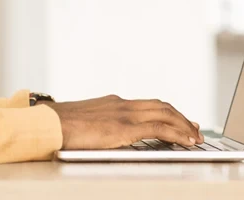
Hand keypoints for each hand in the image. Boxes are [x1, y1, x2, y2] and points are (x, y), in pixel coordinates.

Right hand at [41, 94, 202, 149]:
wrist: (48, 123)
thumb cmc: (58, 125)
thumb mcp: (83, 122)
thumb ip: (97, 125)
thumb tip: (101, 135)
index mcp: (112, 102)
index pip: (147, 104)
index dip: (166, 111)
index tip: (178, 119)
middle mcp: (121, 104)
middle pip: (161, 106)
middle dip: (181, 117)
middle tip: (194, 128)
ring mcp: (124, 114)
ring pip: (165, 114)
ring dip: (184, 125)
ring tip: (195, 136)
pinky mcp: (124, 128)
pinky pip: (159, 129)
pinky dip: (176, 133)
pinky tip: (186, 141)